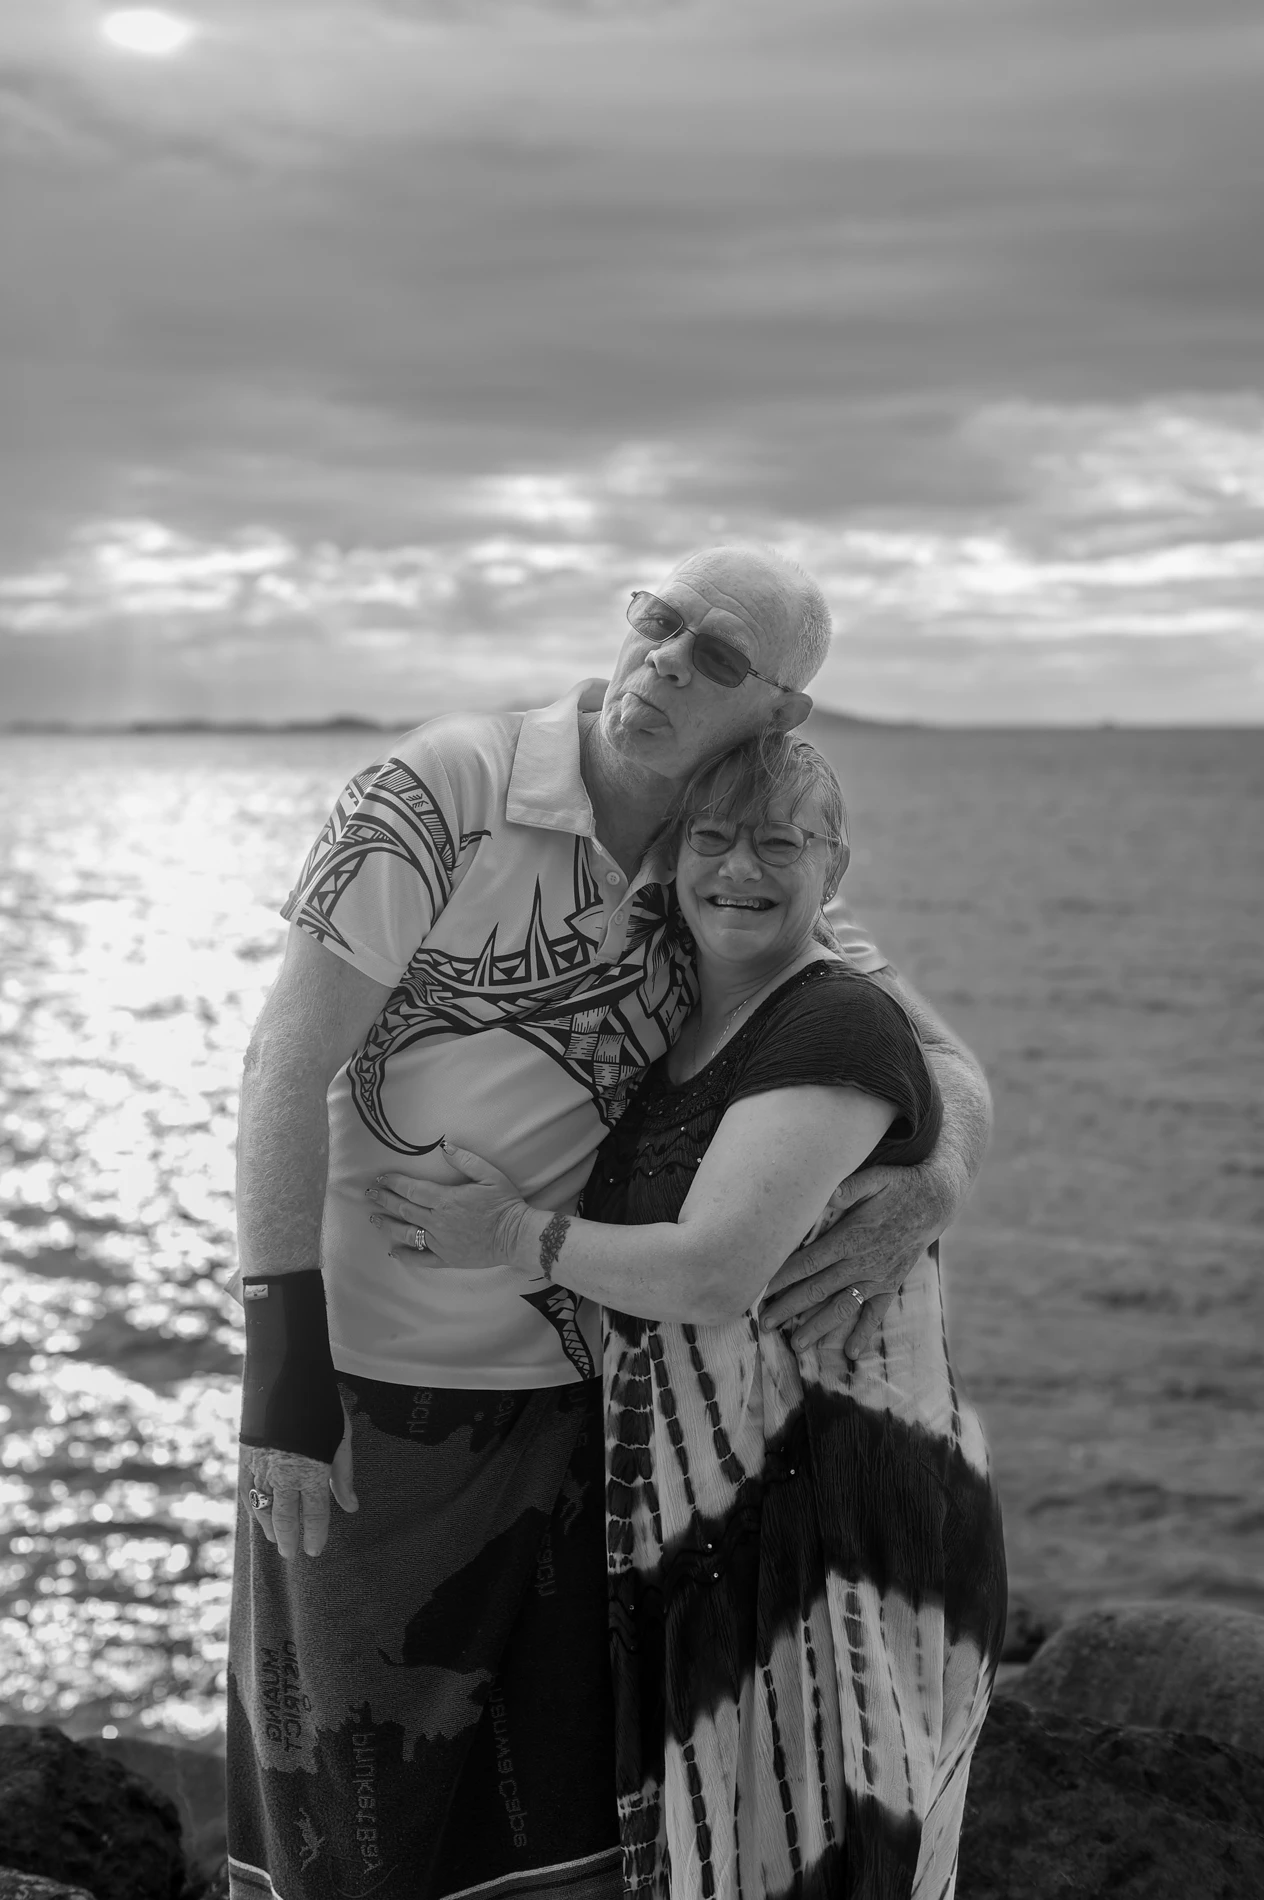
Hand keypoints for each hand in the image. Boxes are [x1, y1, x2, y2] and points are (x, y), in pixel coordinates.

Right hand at [243, 1405, 357, 1559]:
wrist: (286, 1377)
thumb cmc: (322, 1407)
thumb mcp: (341, 1438)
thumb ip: (343, 1476)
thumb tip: (351, 1507)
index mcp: (312, 1470)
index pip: (314, 1513)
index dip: (315, 1534)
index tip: (314, 1550)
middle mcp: (284, 1473)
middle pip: (285, 1517)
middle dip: (289, 1539)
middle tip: (293, 1555)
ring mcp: (262, 1466)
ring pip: (263, 1507)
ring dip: (269, 1527)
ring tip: (277, 1540)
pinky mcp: (247, 1457)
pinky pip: (247, 1490)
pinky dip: (253, 1506)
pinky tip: (258, 1514)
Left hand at [366, 1143, 530, 1269]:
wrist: (516, 1236)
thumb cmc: (504, 1203)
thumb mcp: (490, 1174)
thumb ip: (465, 1160)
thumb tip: (445, 1146)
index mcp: (446, 1199)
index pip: (412, 1190)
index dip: (394, 1183)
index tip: (381, 1178)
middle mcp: (438, 1221)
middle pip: (404, 1209)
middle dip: (384, 1200)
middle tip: (369, 1194)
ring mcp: (441, 1242)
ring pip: (408, 1233)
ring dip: (388, 1225)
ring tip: (374, 1219)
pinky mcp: (447, 1258)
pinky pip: (421, 1259)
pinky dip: (406, 1255)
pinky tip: (394, 1251)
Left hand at [760, 1158, 960, 1356]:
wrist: (934, 1202)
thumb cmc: (898, 1185)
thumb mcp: (874, 1178)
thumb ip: (848, 1187)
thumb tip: (825, 1193)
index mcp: (850, 1237)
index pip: (808, 1262)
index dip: (783, 1278)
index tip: (760, 1290)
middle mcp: (861, 1262)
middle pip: (817, 1289)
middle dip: (789, 1307)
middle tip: (765, 1323)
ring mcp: (877, 1277)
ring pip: (842, 1307)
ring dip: (818, 1326)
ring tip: (797, 1344)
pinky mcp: (890, 1284)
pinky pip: (876, 1313)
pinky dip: (863, 1332)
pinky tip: (850, 1353)